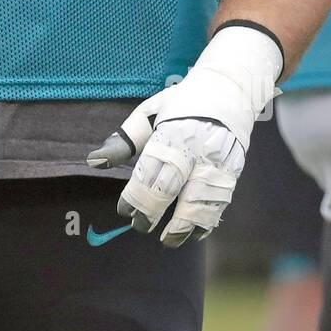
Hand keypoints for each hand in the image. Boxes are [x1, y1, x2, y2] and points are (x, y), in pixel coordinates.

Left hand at [87, 24, 281, 246]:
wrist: (230, 90)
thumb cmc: (182, 103)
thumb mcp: (149, 112)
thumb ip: (125, 140)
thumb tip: (95, 161)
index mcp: (171, 131)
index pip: (150, 170)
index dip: (136, 194)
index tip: (123, 210)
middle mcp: (196, 147)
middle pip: (173, 187)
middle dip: (153, 211)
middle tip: (140, 226)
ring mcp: (218, 160)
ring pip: (201, 200)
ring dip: (184, 226)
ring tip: (169, 240)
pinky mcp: (234, 169)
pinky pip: (220, 200)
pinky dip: (207, 220)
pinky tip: (194, 233)